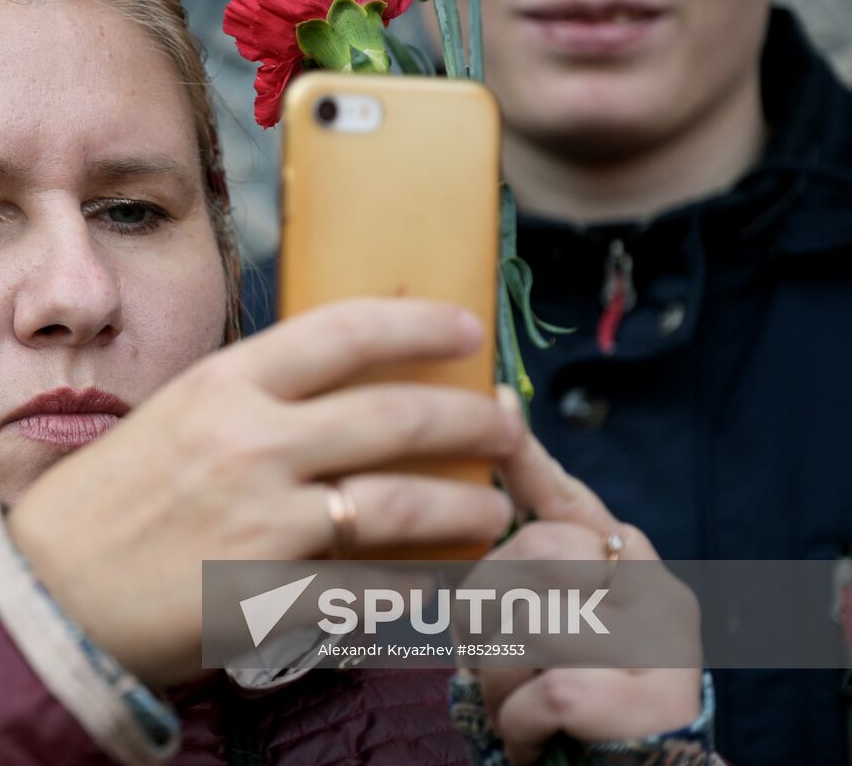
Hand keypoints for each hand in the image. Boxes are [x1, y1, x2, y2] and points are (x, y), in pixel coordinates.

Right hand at [6, 298, 522, 687]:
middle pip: (394, 415)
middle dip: (469, 417)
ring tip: (492, 506)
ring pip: (402, 503)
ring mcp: (265, 522)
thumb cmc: (104, 502)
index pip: (343, 332)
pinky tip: (440, 580)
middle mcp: (250, 443)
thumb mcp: (172, 418)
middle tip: (506, 421)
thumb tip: (337, 383)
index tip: (465, 327)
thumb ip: (251, 399)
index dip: (418, 324)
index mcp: (222, 386)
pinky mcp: (272, 596)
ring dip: (464, 505)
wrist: (50, 594)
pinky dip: (417, 584)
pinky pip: (372, 587)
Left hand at [469, 409, 702, 764]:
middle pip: (533, 551)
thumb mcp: (551, 625)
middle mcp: (658, 590)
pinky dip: (520, 725)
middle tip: (492, 658)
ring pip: (532, 624)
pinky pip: (545, 692)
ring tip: (517, 704)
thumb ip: (528, 569)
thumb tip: (473, 503)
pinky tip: (534, 739)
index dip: (528, 457)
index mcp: (628, 562)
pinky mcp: (648, 699)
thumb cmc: (575, 696)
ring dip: (499, 680)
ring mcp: (663, 643)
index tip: (496, 405)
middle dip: (486, 609)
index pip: (569, 497)